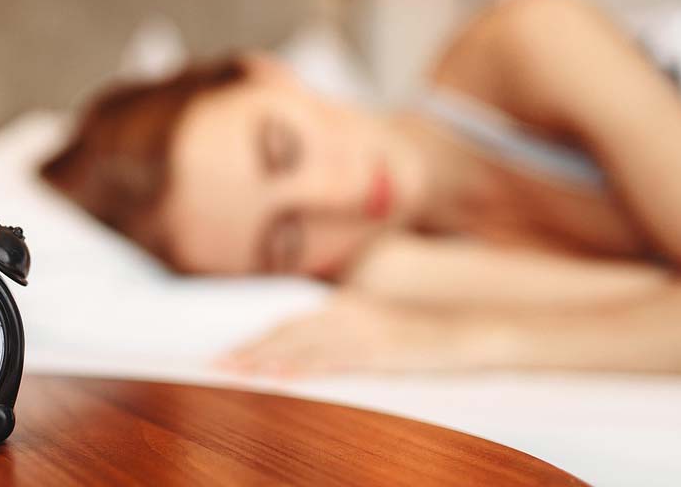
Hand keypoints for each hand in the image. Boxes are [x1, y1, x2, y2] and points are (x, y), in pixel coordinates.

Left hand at [215, 293, 511, 376]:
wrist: (466, 332)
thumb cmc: (419, 336)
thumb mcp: (373, 332)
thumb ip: (339, 338)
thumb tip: (302, 357)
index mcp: (342, 307)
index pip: (287, 326)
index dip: (254, 341)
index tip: (225, 355)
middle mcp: (345, 312)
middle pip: (286, 333)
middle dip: (248, 350)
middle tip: (214, 364)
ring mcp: (360, 329)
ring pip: (301, 345)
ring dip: (265, 358)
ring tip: (233, 371)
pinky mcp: (377, 348)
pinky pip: (332, 359)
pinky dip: (302, 366)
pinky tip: (280, 375)